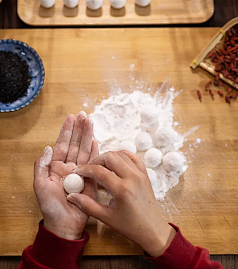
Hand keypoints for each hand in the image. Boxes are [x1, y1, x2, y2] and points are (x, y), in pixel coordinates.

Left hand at [34, 112, 97, 239]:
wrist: (65, 224)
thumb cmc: (50, 206)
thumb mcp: (40, 185)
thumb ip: (42, 166)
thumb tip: (48, 148)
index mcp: (56, 166)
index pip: (62, 144)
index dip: (66, 131)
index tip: (71, 117)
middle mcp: (70, 166)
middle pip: (76, 143)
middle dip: (79, 129)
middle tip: (83, 115)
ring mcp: (81, 172)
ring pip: (85, 150)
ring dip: (88, 136)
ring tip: (90, 122)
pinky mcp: (92, 179)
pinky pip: (94, 163)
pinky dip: (96, 152)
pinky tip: (96, 141)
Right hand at [68, 151, 175, 255]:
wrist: (152, 229)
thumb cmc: (130, 226)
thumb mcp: (106, 217)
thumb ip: (87, 205)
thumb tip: (71, 196)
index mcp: (122, 189)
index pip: (99, 171)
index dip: (85, 169)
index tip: (77, 172)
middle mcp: (132, 177)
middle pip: (110, 157)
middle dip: (95, 160)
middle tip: (87, 168)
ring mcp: (140, 173)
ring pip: (121, 154)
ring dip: (108, 157)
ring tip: (99, 166)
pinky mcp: (144, 173)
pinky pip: (132, 157)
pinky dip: (122, 155)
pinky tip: (114, 162)